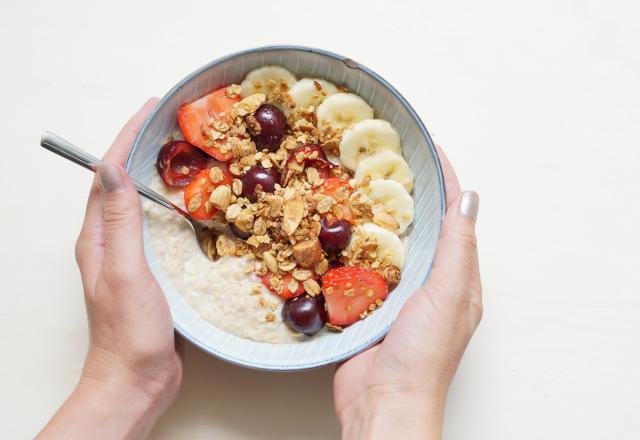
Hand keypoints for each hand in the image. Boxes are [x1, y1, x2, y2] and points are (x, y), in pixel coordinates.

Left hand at [38, 99, 182, 439]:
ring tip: (184, 152)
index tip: (151, 109)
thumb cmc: (129, 331)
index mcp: (97, 236)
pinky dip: (173, 204)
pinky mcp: (150, 269)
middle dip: (143, 147)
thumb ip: (119, 222)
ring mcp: (130, 255)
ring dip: (158, 173)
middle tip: (171, 124)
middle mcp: (110, 241)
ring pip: (142, 201)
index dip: (127, 138)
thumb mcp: (125, 271)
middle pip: (123, 182)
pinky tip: (193, 204)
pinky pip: (159, 225)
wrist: (138, 378)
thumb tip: (110, 169)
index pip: (108, 174)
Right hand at [334, 146, 481, 439]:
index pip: (455, 216)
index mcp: (457, 278)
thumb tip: (469, 199)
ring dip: (376, 215)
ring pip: (388, 243)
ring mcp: (397, 293)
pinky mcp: (367, 304)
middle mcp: (430, 282)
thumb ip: (458, 247)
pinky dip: (351, 244)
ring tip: (358, 184)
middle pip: (422, 225)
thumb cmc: (422, 355)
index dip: (444, 180)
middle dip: (407, 192)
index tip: (428, 148)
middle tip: (385, 160)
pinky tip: (336, 229)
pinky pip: (361, 266)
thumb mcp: (448, 295)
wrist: (383, 403)